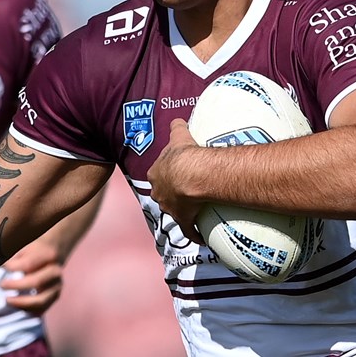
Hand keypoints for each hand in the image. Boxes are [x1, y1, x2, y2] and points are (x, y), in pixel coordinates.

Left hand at [0, 243, 63, 314]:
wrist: (54, 253)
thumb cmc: (34, 250)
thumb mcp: (25, 247)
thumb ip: (14, 257)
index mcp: (49, 255)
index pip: (29, 264)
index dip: (13, 267)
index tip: (1, 268)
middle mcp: (56, 272)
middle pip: (36, 282)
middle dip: (16, 286)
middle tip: (1, 285)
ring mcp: (57, 286)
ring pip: (41, 301)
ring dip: (21, 302)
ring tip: (7, 300)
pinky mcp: (54, 297)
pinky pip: (41, 309)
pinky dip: (28, 310)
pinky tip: (16, 305)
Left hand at [147, 118, 205, 245]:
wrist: (192, 174)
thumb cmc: (184, 154)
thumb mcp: (179, 136)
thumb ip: (176, 127)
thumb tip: (177, 119)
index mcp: (156, 174)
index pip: (158, 174)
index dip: (166, 174)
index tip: (174, 174)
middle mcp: (159, 192)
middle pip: (163, 194)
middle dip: (170, 194)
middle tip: (183, 192)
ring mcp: (170, 207)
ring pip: (174, 210)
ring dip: (182, 211)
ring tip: (193, 209)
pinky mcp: (184, 219)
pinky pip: (188, 229)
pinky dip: (193, 233)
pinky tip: (199, 237)